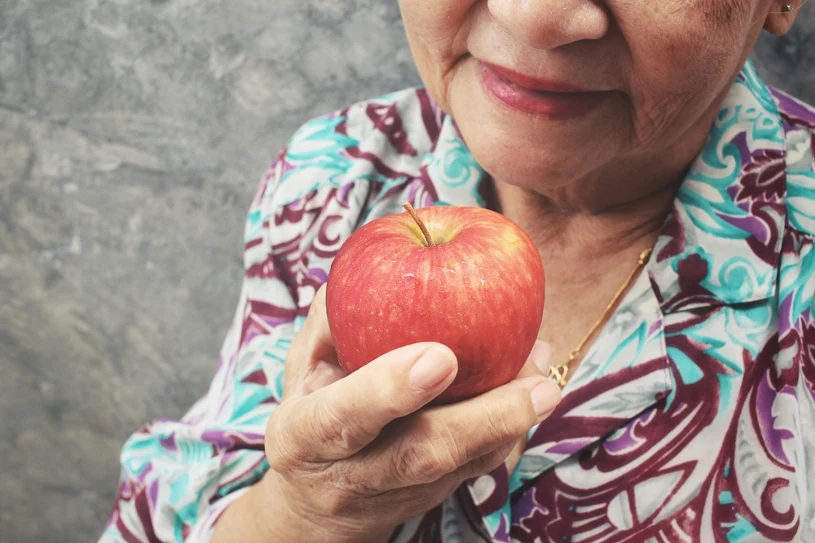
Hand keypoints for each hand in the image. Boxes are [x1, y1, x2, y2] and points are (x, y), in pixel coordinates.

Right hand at [261, 285, 561, 541]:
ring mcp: (393, 495)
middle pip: (421, 455)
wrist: (317, 507)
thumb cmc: (310, 417)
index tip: (441, 356)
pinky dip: (508, 432)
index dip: (389, 390)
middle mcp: (350, 474)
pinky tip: (535, 393)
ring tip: (546, 383)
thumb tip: (361, 275)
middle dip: (484, 419)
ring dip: (510, 425)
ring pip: (460, 468)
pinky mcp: (429, 499)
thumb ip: (327, 325)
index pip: (343, 418)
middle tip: (538, 385)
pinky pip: (475, 471)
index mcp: (305, 436)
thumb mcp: (300, 369)